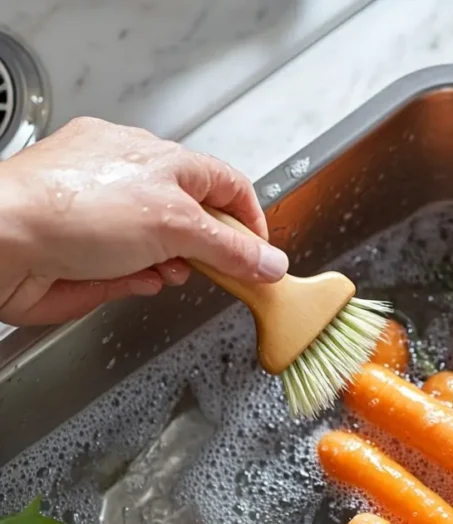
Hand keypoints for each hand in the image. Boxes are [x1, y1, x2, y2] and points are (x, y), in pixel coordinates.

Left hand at [0, 117, 287, 325]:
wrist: (1, 242)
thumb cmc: (69, 209)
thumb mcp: (174, 224)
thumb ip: (231, 248)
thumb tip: (270, 262)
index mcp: (158, 159)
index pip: (226, 183)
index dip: (251, 219)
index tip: (263, 253)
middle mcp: (133, 183)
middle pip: (198, 218)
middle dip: (212, 248)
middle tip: (225, 270)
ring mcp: (109, 219)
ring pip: (167, 247)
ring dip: (177, 265)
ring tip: (171, 273)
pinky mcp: (90, 255)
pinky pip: (135, 270)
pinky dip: (143, 279)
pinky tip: (140, 280)